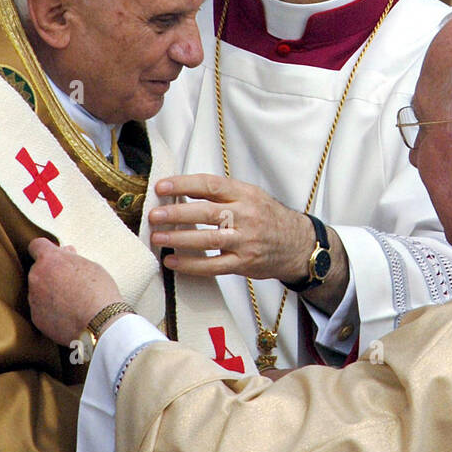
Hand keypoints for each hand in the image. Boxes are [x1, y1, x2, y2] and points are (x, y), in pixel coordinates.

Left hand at [27, 238, 122, 342]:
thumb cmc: (99, 292)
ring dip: (49, 293)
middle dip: (50, 274)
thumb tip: (66, 252)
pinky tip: (67, 315)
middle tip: (70, 282)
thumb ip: (72, 258)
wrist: (99, 324)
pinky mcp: (36, 318)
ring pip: (38, 291)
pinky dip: (50, 311)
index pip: (36, 245)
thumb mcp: (91, 266)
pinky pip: (40, 310)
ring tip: (71, 302)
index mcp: (49, 259)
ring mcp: (34, 299)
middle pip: (39, 270)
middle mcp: (36, 277)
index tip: (54, 257)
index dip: (45, 250)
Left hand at [149, 174, 317, 285]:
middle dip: (177, 213)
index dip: (184, 184)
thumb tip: (183, 189)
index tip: (162, 186)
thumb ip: (220, 192)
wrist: (297, 244)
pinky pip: (213, 266)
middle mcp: (246, 216)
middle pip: (207, 212)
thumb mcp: (250, 195)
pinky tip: (172, 261)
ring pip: (208, 240)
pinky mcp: (244, 263)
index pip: (211, 185)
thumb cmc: (267, 216)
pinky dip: (191, 265)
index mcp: (245, 194)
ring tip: (157, 237)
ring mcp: (245, 241)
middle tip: (154, 215)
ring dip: (179, 239)